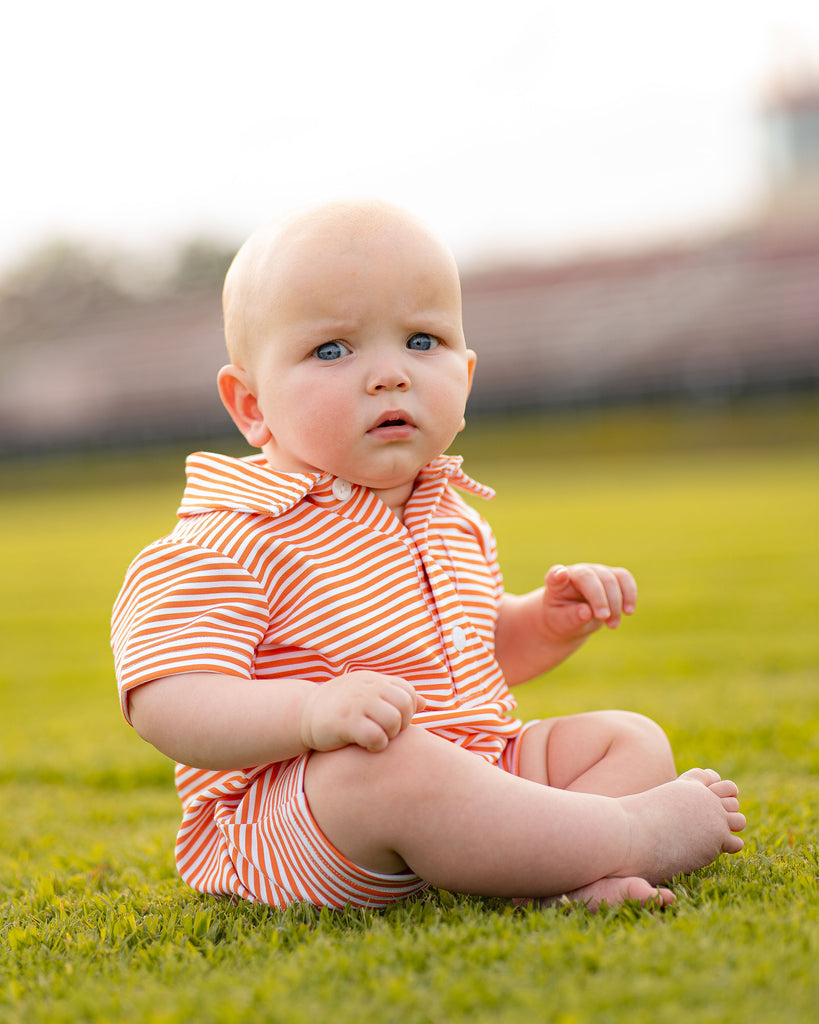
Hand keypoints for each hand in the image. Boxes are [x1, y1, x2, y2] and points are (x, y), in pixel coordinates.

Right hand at [299, 671, 425, 752]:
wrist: (303, 714)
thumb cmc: (341, 708)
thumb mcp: (368, 695)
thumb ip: (394, 696)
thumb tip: (424, 702)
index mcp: (374, 680)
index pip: (408, 691)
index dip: (407, 710)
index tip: (394, 721)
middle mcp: (367, 688)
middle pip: (405, 706)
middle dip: (401, 724)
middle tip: (386, 732)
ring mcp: (357, 703)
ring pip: (393, 721)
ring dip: (390, 735)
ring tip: (377, 738)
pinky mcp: (346, 722)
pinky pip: (376, 736)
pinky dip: (377, 745)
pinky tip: (367, 745)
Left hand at [541, 563, 636, 642]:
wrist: (572, 617)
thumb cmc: (563, 618)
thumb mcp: (562, 622)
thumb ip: (572, 617)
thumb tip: (587, 612)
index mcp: (556, 583)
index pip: (555, 576)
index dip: (558, 575)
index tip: (560, 575)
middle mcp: (575, 572)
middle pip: (589, 577)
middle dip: (599, 598)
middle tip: (604, 618)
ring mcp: (594, 571)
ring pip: (610, 577)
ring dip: (616, 602)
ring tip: (612, 625)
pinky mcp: (610, 575)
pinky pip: (624, 578)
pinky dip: (630, 594)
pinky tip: (628, 611)